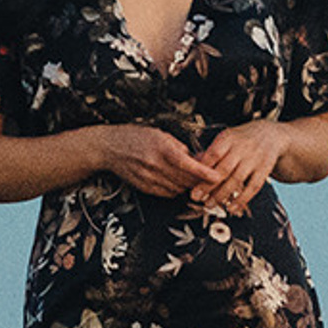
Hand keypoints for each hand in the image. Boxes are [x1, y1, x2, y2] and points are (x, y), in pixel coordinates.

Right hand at [89, 125, 215, 198]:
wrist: (109, 148)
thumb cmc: (134, 137)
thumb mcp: (160, 134)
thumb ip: (179, 147)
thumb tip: (197, 158)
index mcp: (161, 149)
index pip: (188, 165)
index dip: (205, 173)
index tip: (217, 176)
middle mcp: (155, 165)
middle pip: (186, 180)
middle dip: (200, 181)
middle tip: (210, 178)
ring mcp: (149, 178)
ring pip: (178, 189)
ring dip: (189, 186)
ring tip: (193, 179)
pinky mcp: (145, 187)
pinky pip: (167, 193)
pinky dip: (176, 190)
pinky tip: (177, 182)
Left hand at [191, 119, 288, 214]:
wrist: (271, 135)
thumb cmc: (242, 140)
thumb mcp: (227, 139)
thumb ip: (212, 152)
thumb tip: (193, 166)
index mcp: (229, 138)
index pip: (213, 154)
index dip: (202, 168)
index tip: (191, 179)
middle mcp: (243, 147)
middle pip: (224, 169)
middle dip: (208, 185)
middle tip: (196, 197)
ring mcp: (255, 159)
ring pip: (237, 179)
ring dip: (222, 194)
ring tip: (209, 204)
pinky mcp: (265, 170)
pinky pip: (253, 187)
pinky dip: (242, 199)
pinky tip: (231, 208)